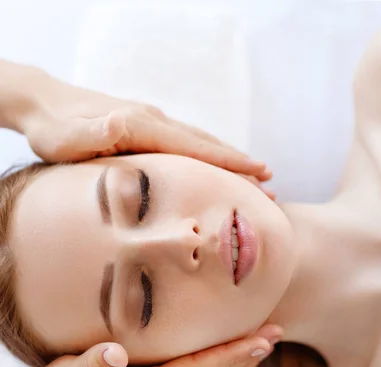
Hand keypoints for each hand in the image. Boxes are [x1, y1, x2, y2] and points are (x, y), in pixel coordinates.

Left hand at [21, 72, 272, 186]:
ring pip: (199, 141)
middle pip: (206, 143)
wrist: (43, 101)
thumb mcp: (69, 138)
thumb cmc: (53, 129)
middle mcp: (153, 120)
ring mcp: (151, 121)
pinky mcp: (145, 126)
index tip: (259, 174)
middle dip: (239, 164)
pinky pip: (186, 142)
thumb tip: (121, 124)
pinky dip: (207, 154)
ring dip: (228, 159)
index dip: (228, 162)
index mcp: (141, 126)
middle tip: (270, 184)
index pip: (194, 146)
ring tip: (254, 176)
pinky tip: (214, 165)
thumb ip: (97, 134)